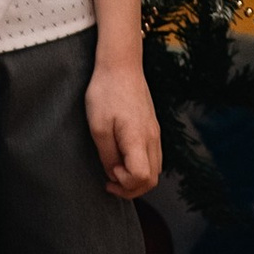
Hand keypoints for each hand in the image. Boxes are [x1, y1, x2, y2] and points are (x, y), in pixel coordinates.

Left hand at [85, 55, 161, 198]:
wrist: (121, 65)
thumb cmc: (106, 93)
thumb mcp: (98, 127)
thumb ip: (107, 155)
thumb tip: (113, 173)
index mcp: (138, 139)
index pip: (143, 177)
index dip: (125, 183)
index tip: (108, 172)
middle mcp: (152, 138)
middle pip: (152, 179)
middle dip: (131, 188)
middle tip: (110, 181)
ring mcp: (155, 133)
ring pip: (155, 169)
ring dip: (137, 178)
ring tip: (115, 170)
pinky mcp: (153, 127)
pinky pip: (153, 156)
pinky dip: (141, 166)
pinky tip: (123, 157)